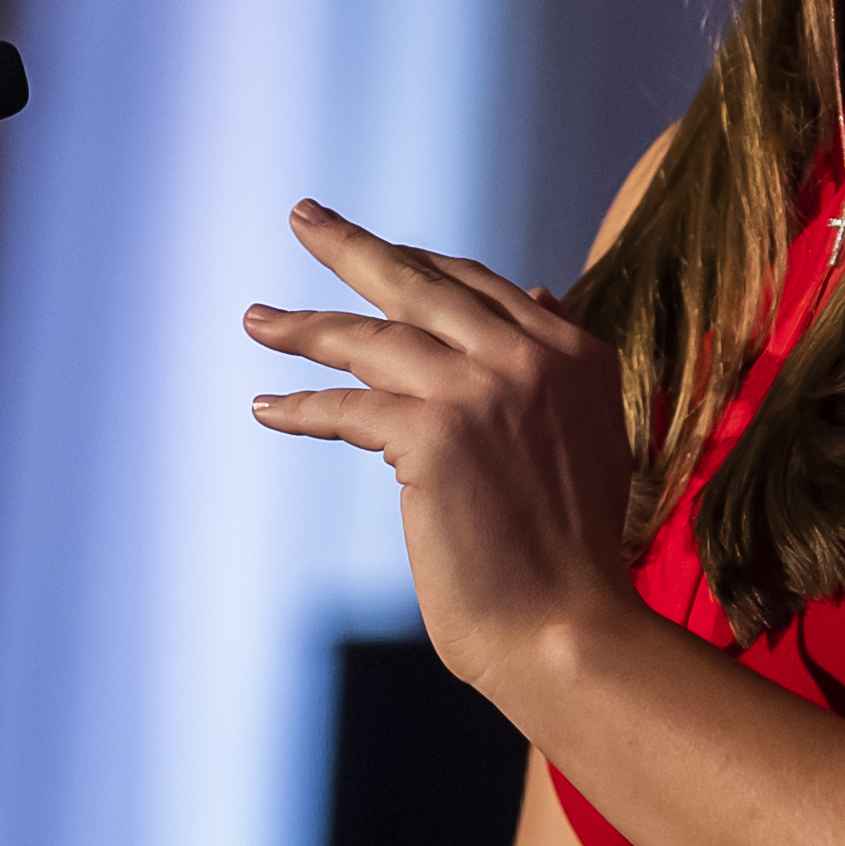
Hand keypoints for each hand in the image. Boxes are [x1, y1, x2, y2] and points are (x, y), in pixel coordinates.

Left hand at [246, 201, 643, 706]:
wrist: (569, 629)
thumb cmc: (571, 553)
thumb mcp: (586, 435)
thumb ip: (553, 369)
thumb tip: (535, 291)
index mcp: (574, 352)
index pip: (477, 284)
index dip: (417, 263)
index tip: (375, 250)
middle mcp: (530, 357)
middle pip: (419, 284)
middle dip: (351, 246)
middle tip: (302, 216)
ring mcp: (481, 390)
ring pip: (371, 340)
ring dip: (304, 327)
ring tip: (257, 319)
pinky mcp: (433, 436)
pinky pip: (346, 409)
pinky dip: (300, 409)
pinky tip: (266, 408)